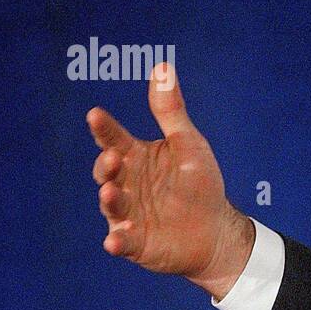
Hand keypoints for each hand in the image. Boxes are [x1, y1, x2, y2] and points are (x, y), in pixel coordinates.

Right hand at [87, 62, 254, 299]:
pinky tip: (114, 241)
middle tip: (113, 158)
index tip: (95, 114)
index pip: (113, 138)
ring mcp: (127, 214)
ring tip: (110, 192)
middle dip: (106, 165)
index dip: (103, 128)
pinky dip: (118, 241)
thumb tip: (162, 66)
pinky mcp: (135, 243)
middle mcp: (124, 183)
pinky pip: (123, 242)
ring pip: (112, 205)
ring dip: (109, 199)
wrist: (215, 230)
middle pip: (107, 171)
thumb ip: (171, 111)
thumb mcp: (188, 144)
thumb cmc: (199, 183)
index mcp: (135, 157)